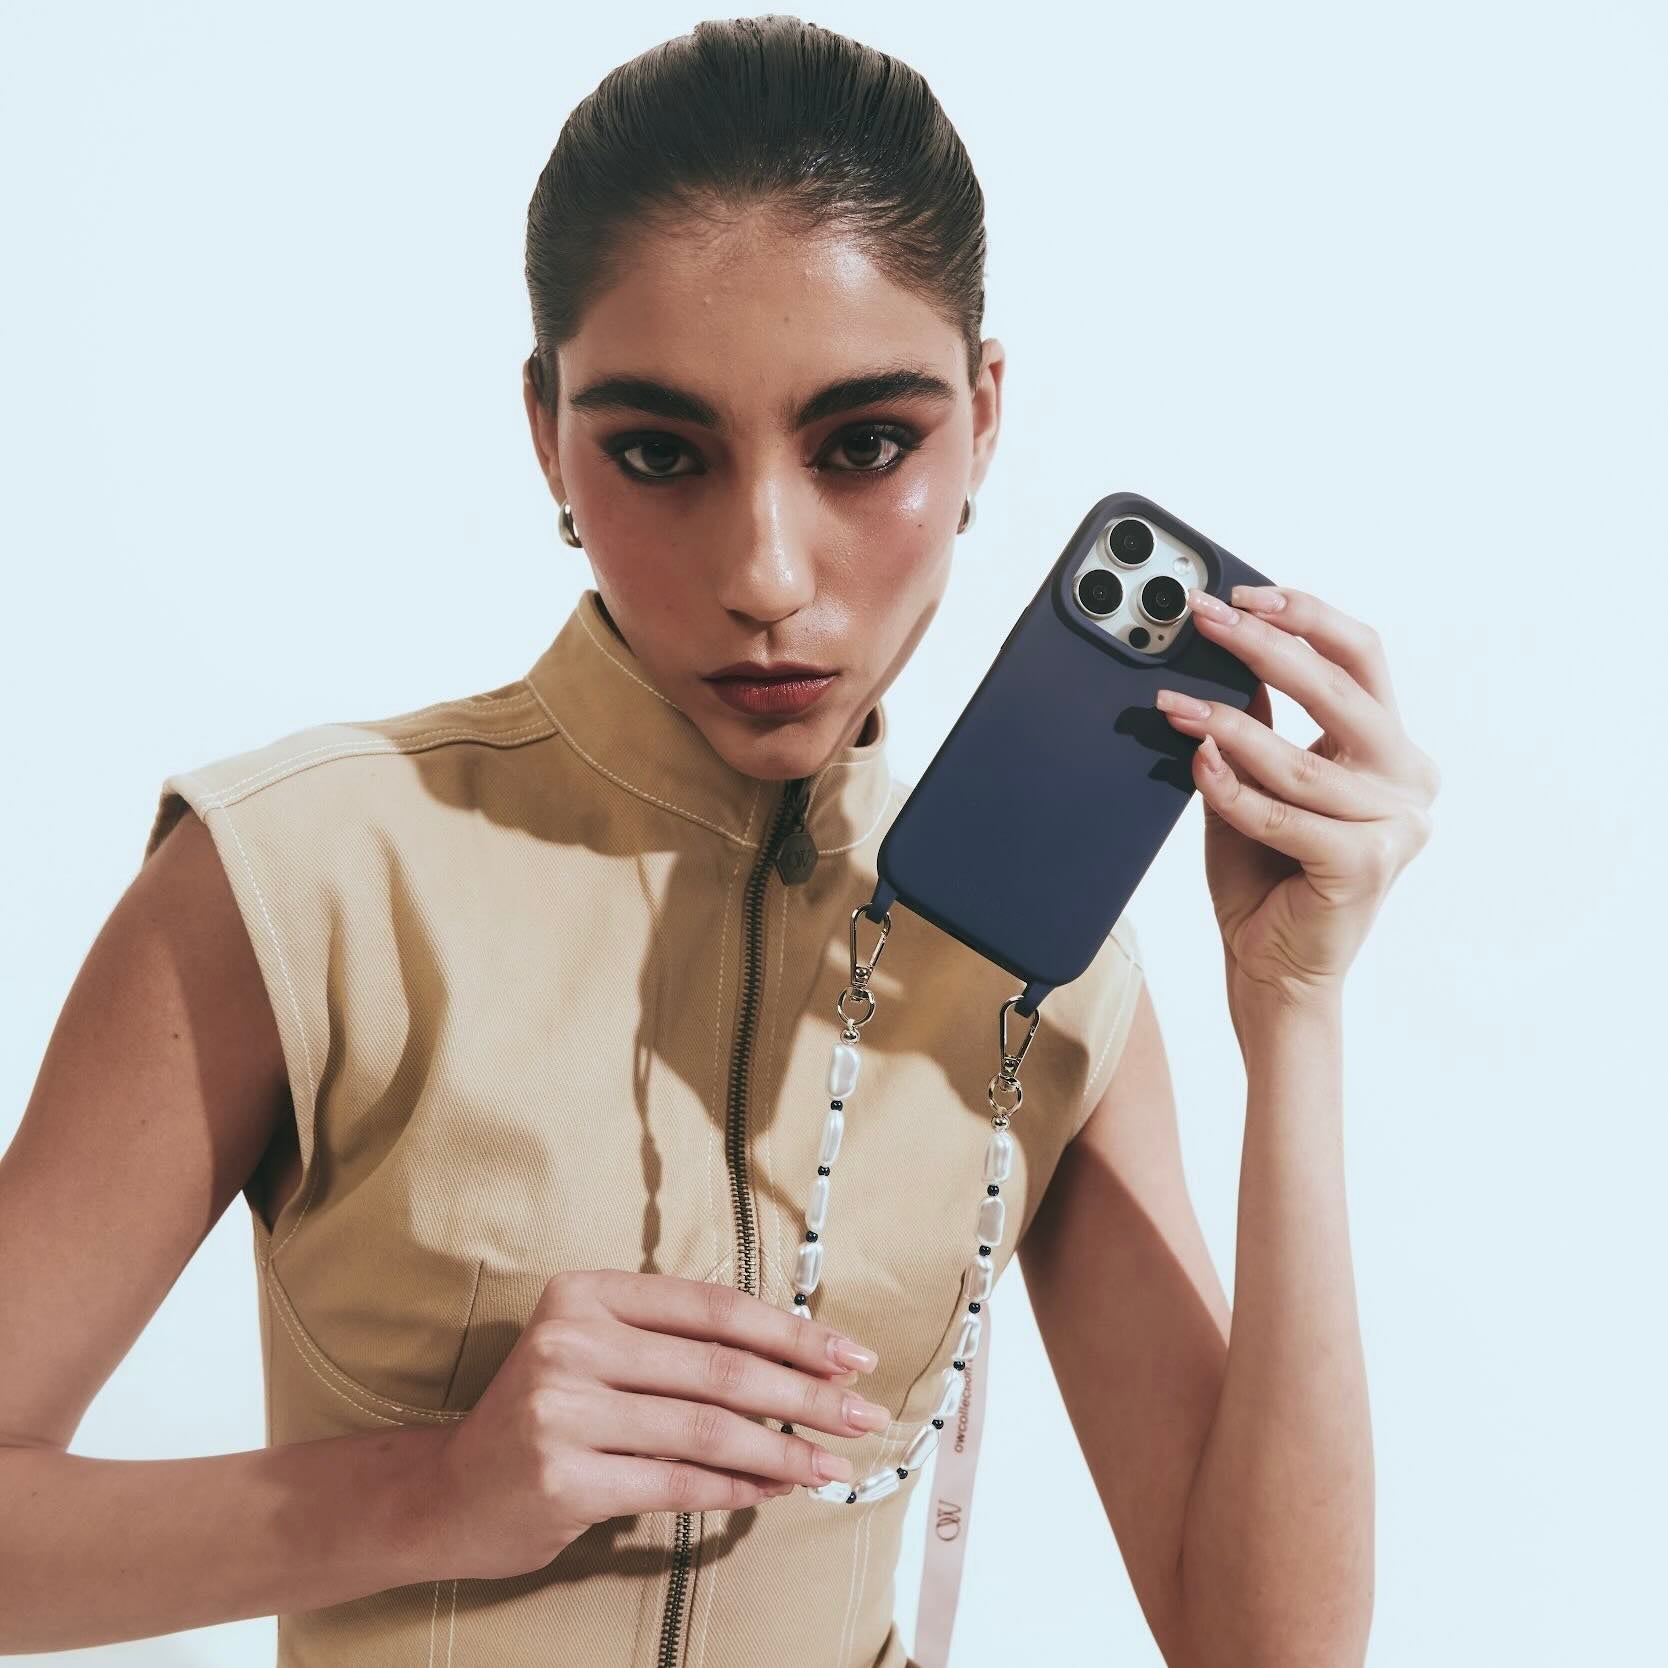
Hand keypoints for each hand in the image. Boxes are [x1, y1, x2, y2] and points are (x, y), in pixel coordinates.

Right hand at [422, 1269, 887, 1579]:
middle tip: (862, 1412)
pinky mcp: (565, 1479)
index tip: (850, 1355)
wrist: (449, 1492)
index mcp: (586, 1293)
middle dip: (806, 1393)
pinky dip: (738, 1490)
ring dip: (783, 1450)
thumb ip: (679, 1348)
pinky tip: (776, 1490)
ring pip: (708, 1430)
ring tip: (831, 1463)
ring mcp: (562, 1410)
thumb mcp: (598, 1353)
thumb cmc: (546, 1414)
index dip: (791, 1332)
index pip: (714, 1307)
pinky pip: (678, 1483)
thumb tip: (801, 1364)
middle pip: (720, 1367)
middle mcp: (571, 1341)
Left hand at [1154, 584, 1439, 1018]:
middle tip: (1206, 618)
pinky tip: (1198, 764)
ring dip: (1228, 725)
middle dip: (1265, 646)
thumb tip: (1225, 647)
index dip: (1305, 616)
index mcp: (1391, 750)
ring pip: (1298, 760)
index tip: (1242, 595)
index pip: (1360, 658)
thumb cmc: (1266, 877)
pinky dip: (1232, 790)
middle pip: (1340, 688)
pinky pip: (1282, 814)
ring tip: (1175, 704)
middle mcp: (1406, 780)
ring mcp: (1395, 825)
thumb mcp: (1255, 779)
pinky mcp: (1365, 865)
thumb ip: (1255, 721)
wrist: (1274, 970)